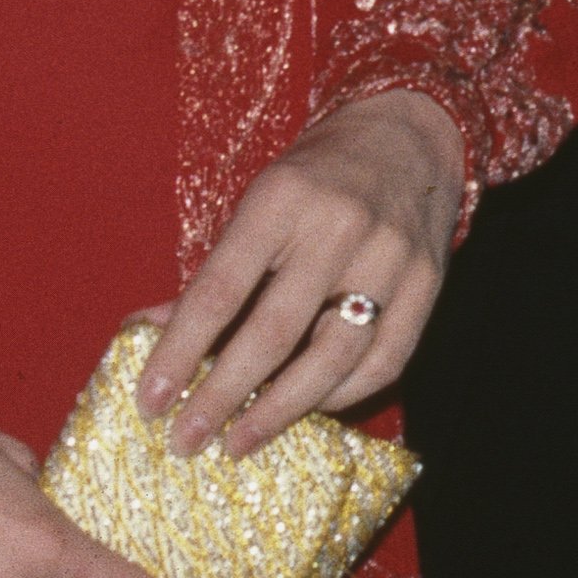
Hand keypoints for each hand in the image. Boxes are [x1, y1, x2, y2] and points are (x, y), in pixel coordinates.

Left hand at [142, 89, 464, 457]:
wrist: (406, 135)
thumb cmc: (315, 176)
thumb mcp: (255, 204)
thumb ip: (213, 272)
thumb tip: (149, 332)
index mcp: (281, 200)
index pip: (219, 291)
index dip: (180, 352)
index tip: (149, 401)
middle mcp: (338, 228)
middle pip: (273, 334)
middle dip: (221, 397)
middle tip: (184, 441)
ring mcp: (390, 258)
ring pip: (332, 358)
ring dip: (279, 412)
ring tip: (238, 442)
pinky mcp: (428, 283)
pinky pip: (385, 361)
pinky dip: (341, 397)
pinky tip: (305, 412)